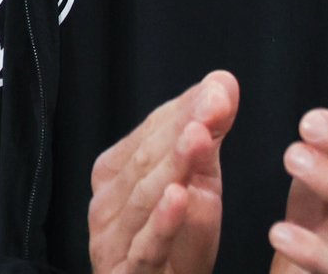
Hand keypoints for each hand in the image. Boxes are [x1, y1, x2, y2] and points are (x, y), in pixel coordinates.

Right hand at [90, 70, 238, 273]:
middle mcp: (106, 204)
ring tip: (199, 137)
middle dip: (182, 128)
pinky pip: (145, 247)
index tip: (218, 90)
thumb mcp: (201, 178)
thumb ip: (209, 130)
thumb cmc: (181, 235)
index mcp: (116, 173)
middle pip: (145, 160)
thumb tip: (222, 80)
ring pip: (144, 198)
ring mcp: (112, 241)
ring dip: (172, 165)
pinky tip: (179, 197)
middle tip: (215, 103)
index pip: (151, 132)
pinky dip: (161, 222)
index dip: (185, 109)